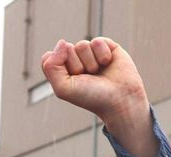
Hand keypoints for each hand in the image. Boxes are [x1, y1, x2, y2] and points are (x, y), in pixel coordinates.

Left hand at [41, 37, 157, 156]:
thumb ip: (50, 66)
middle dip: (77, 65)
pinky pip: (97, 42)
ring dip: (91, 62)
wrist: (120, 100)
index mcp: (63, 71)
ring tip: (99, 73)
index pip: (50, 57)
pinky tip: (108, 64)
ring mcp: (91, 53)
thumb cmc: (92, 98)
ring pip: (82, 45)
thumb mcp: (63, 88)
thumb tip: (63, 42)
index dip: (60, 68)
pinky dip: (102, 55)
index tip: (72, 82)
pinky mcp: (107, 46)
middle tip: (89, 78)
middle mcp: (76, 60)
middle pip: (66, 49)